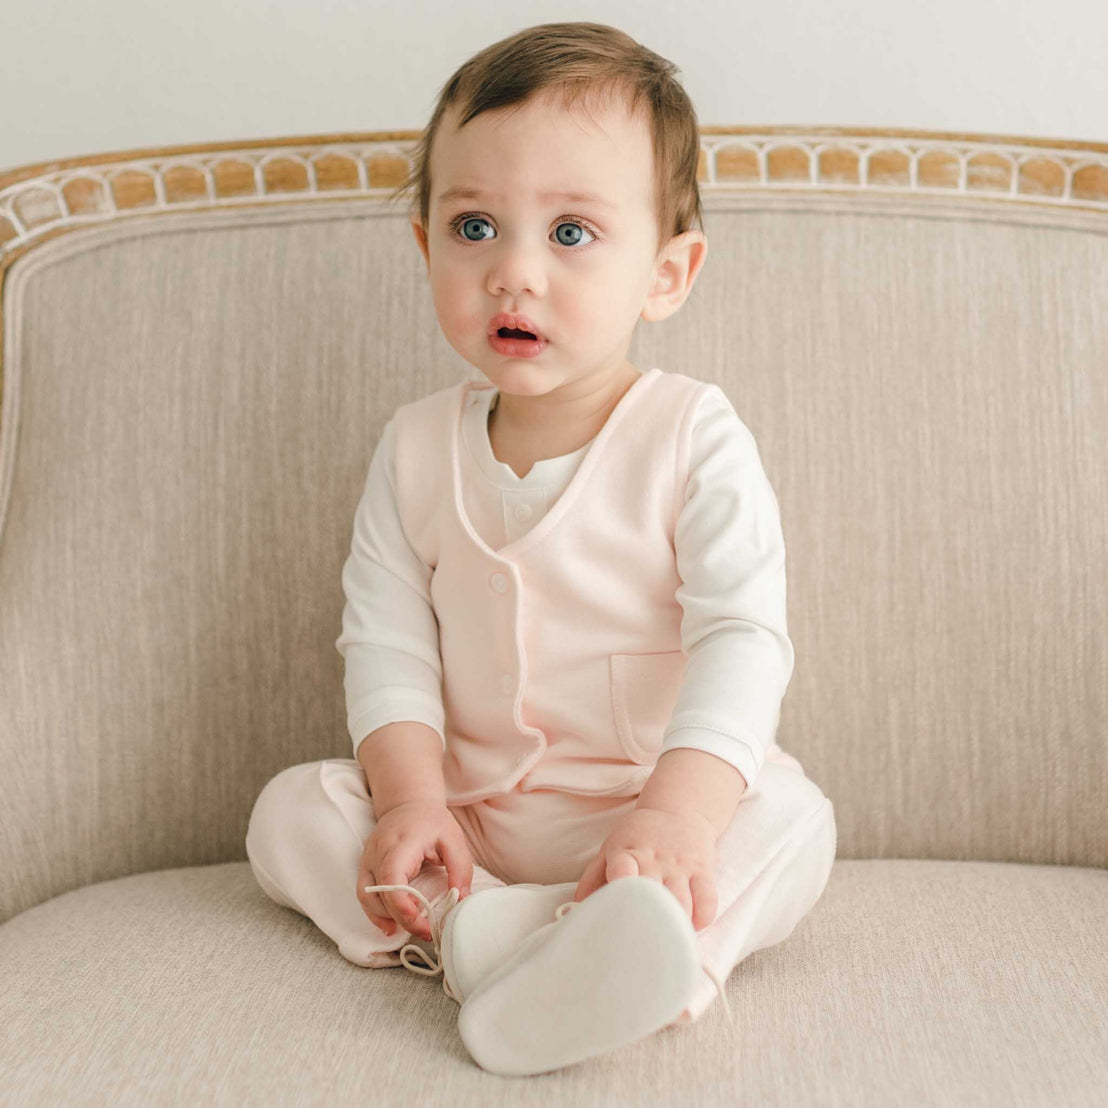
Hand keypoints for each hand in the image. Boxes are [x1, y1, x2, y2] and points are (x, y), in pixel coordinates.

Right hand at [356, 800, 473, 940]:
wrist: (408, 804)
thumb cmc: (431, 821)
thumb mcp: (453, 839)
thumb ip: (460, 868)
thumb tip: (460, 899)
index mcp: (399, 844)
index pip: (392, 880)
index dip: (403, 908)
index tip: (425, 924)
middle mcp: (377, 853)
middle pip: (379, 895)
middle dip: (402, 919)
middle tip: (427, 931)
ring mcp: (367, 860)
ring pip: (367, 898)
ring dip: (387, 918)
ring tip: (412, 927)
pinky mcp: (365, 868)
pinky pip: (365, 895)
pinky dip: (376, 913)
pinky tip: (391, 925)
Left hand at [572, 807, 718, 931]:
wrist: (679, 809)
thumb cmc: (639, 835)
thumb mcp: (612, 847)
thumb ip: (593, 877)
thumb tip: (578, 908)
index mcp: (626, 852)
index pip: (622, 868)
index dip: (620, 888)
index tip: (617, 912)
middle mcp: (654, 858)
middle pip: (653, 895)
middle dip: (647, 922)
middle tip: (640, 946)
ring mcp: (680, 864)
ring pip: (682, 902)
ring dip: (675, 925)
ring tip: (666, 940)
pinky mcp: (703, 869)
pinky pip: (707, 900)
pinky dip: (701, 919)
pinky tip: (691, 926)